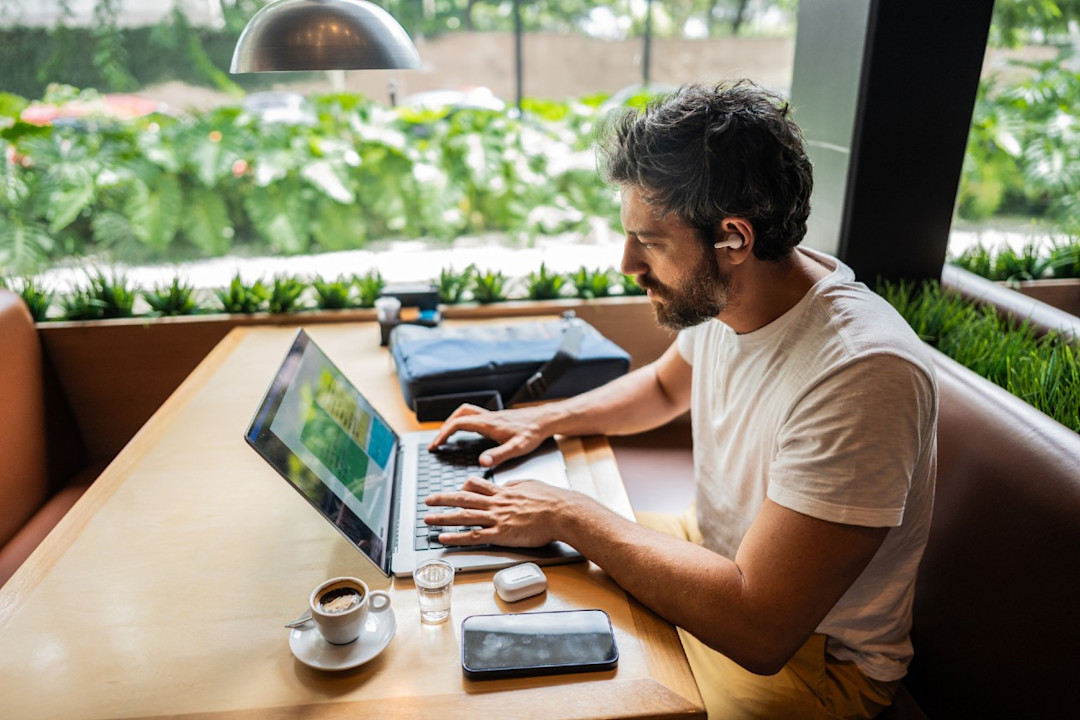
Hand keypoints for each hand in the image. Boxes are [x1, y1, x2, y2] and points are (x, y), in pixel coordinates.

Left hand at [424, 476, 570, 547]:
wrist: (562, 512)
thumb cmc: (552, 500)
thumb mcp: (531, 485)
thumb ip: (516, 486)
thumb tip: (509, 486)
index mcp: (503, 492)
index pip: (477, 486)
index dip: (463, 488)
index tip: (455, 490)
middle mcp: (496, 503)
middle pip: (462, 499)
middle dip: (443, 499)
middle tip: (428, 500)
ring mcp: (497, 518)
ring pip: (463, 516)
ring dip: (442, 518)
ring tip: (427, 520)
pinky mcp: (501, 534)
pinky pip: (473, 536)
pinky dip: (456, 537)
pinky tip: (443, 538)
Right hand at [427, 403, 553, 467]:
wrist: (546, 420)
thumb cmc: (533, 432)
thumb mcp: (517, 447)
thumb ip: (498, 455)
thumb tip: (481, 462)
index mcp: (488, 424)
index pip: (458, 424)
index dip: (443, 434)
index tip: (436, 445)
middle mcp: (488, 417)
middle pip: (459, 414)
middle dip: (445, 426)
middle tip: (438, 440)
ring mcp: (493, 416)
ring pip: (467, 412)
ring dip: (454, 421)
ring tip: (448, 435)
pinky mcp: (498, 418)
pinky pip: (476, 416)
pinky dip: (466, 422)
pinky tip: (470, 433)